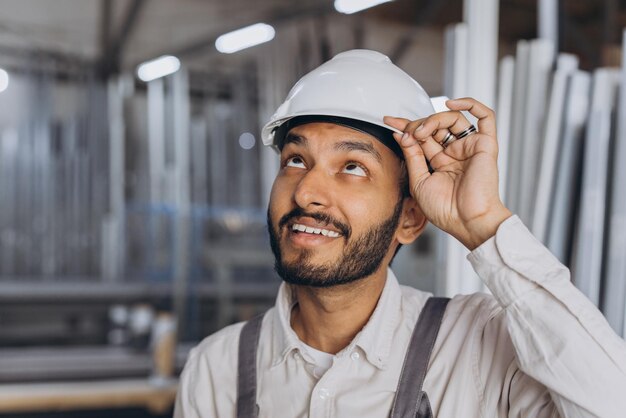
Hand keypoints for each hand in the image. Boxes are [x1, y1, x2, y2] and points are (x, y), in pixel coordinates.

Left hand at [384, 97, 511, 249]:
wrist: (467, 221)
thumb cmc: (445, 210)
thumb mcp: (419, 182)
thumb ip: (412, 157)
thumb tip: (402, 134)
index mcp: (440, 162)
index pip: (422, 137)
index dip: (405, 126)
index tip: (388, 121)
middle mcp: (455, 153)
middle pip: (435, 126)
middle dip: (416, 124)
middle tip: (407, 132)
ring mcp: (469, 148)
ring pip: (453, 118)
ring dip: (433, 119)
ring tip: (421, 132)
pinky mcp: (485, 145)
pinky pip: (485, 117)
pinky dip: (471, 104)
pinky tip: (452, 102)